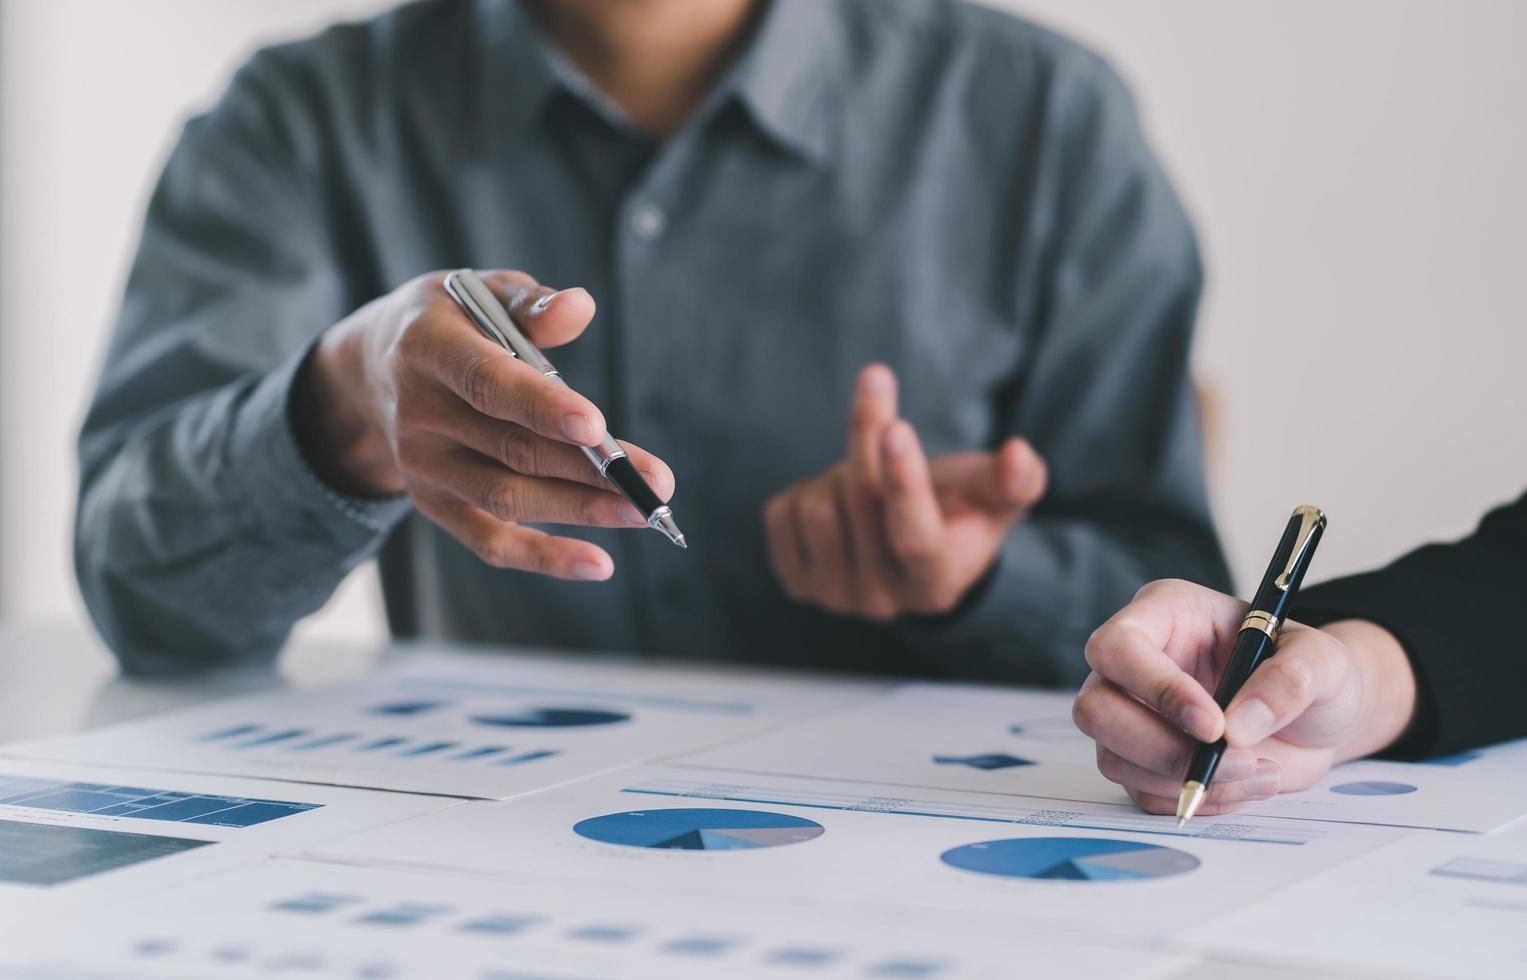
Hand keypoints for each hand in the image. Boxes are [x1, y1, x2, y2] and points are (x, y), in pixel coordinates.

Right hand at [293, 270, 673, 581]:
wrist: (374, 367)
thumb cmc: (452, 321)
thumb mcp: (483, 291)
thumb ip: (532, 303)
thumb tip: (580, 306)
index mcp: (427, 348)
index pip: (486, 383)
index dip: (540, 405)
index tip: (596, 426)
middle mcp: (417, 413)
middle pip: (513, 449)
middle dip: (591, 468)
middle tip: (656, 482)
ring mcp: (422, 466)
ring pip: (509, 497)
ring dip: (581, 508)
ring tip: (642, 511)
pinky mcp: (433, 503)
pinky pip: (490, 541)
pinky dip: (544, 557)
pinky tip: (598, 563)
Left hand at [763, 363, 1046, 619]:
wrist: (908, 545)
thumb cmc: (959, 511)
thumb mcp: (997, 496)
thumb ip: (1017, 479)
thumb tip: (1019, 456)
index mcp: (937, 579)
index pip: (915, 534)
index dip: (903, 480)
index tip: (895, 426)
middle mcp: (884, 601)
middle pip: (859, 500)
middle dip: (867, 433)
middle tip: (877, 380)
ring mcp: (835, 598)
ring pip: (816, 507)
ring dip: (835, 472)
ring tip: (863, 482)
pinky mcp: (795, 583)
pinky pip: (782, 515)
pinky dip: (805, 490)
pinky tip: (836, 504)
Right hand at [1072, 579, 1417, 816]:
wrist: (1317, 720)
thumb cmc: (1311, 672)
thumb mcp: (1323, 661)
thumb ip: (1291, 680)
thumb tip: (1240, 725)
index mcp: (1165, 615)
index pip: (1118, 646)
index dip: (1155, 688)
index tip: (1213, 725)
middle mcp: (1135, 664)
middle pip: (1096, 709)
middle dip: (1162, 748)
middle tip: (1232, 760)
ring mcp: (1132, 715)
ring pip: (1113, 758)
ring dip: (1187, 779)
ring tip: (1257, 771)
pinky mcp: (1143, 762)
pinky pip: (1143, 794)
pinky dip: (1198, 800)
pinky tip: (1243, 784)